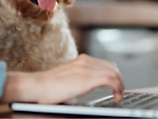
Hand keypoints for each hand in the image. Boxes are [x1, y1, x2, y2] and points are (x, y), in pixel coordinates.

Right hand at [0, 54, 123, 103]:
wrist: (36, 86)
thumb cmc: (46, 87)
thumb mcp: (66, 77)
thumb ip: (77, 78)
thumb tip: (84, 86)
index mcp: (80, 60)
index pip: (105, 64)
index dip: (113, 75)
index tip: (115, 87)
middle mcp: (85, 61)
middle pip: (112, 67)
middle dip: (119, 81)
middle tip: (119, 93)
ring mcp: (87, 68)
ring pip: (114, 73)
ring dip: (120, 86)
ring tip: (118, 97)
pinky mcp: (88, 78)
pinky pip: (112, 80)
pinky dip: (118, 89)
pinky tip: (116, 98)